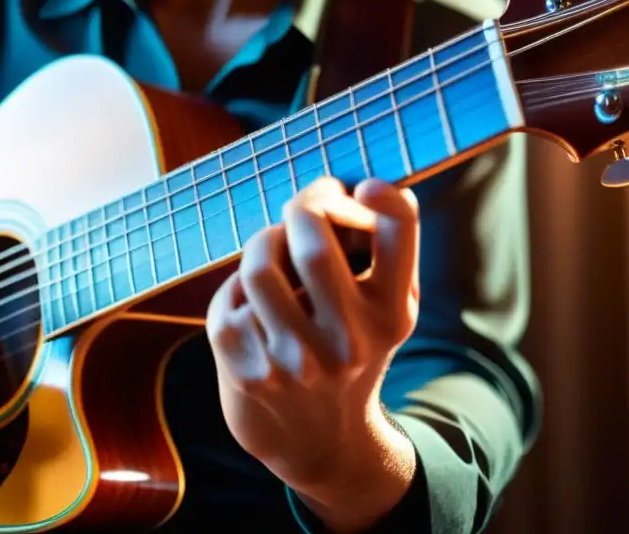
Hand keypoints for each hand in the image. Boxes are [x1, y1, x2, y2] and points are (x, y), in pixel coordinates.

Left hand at [205, 177, 420, 528]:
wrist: (319, 443)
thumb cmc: (352, 350)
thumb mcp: (387, 311)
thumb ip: (388, 252)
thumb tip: (369, 185)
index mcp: (390, 316)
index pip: (396, 231)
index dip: (384, 195)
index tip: (364, 185)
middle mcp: (346, 341)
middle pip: (315, 241)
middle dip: (304, 204)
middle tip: (304, 204)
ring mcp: (291, 359)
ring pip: (261, 263)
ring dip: (265, 241)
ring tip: (275, 247)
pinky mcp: (244, 366)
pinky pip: (231, 292)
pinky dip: (241, 286)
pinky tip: (256, 301)